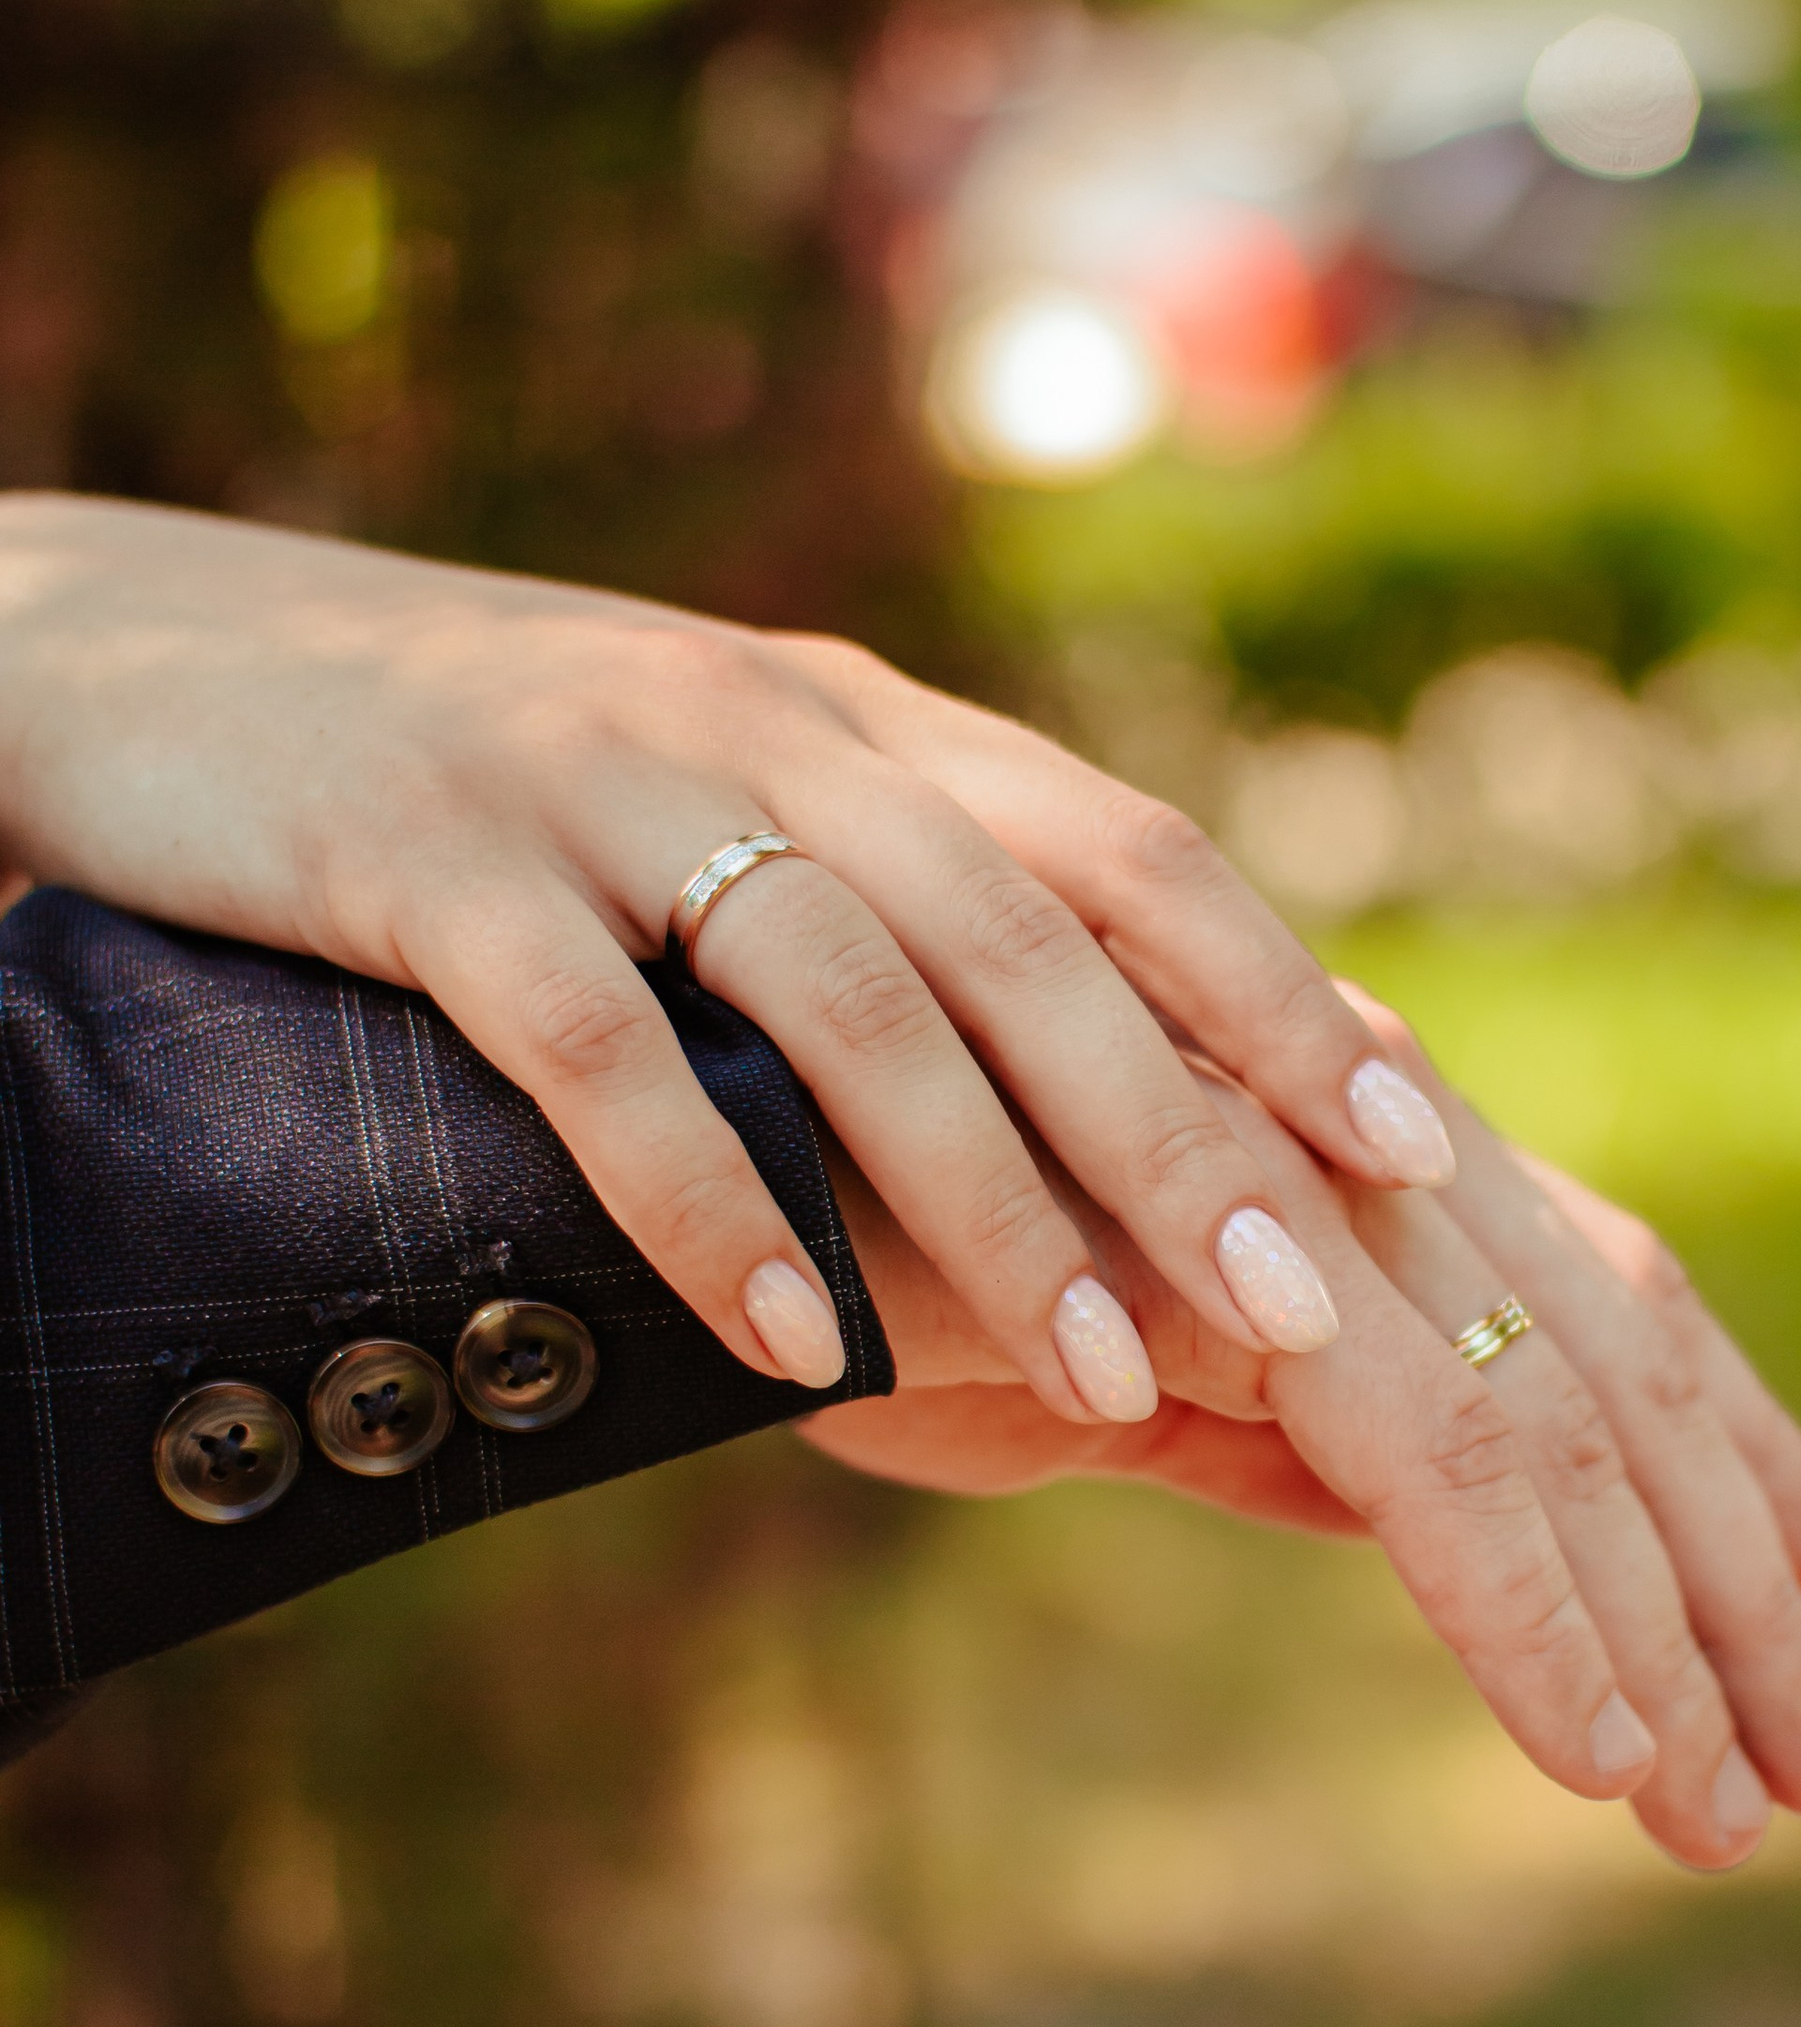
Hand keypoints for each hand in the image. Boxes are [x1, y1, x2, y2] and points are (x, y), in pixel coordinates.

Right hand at [0, 498, 1460, 1422]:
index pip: (1124, 853)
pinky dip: (710, 1198)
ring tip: (1104, 1377)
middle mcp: (773, 733)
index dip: (1270, 995)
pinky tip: (791, 1340)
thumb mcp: (733, 822)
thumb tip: (1110, 1097)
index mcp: (868, 728)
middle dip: (1186, 1134)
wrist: (165, 648)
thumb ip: (905, 923)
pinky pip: (601, 1048)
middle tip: (1315, 1314)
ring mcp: (602, 790)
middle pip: (1032, 935)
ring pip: (852, 993)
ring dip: (995, 1196)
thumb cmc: (498, 789)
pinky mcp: (433, 864)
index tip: (1408, 1145)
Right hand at [805, 1066, 1800, 1867]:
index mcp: (1347, 1148)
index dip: (1733, 1436)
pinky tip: (1586, 1740)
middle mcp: (1354, 1142)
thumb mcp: (1111, 1349)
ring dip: (1660, 1627)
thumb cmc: (868, 1227)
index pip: (1604, 1289)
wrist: (686, 1131)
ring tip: (1718, 1809)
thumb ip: (1266, 1408)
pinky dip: (1524, 1605)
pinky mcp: (1213, 1273)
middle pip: (1618, 1364)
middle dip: (1732, 1578)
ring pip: (1558, 1422)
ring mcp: (1295, 1193)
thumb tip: (1409, 1505)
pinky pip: (1427, 1458)